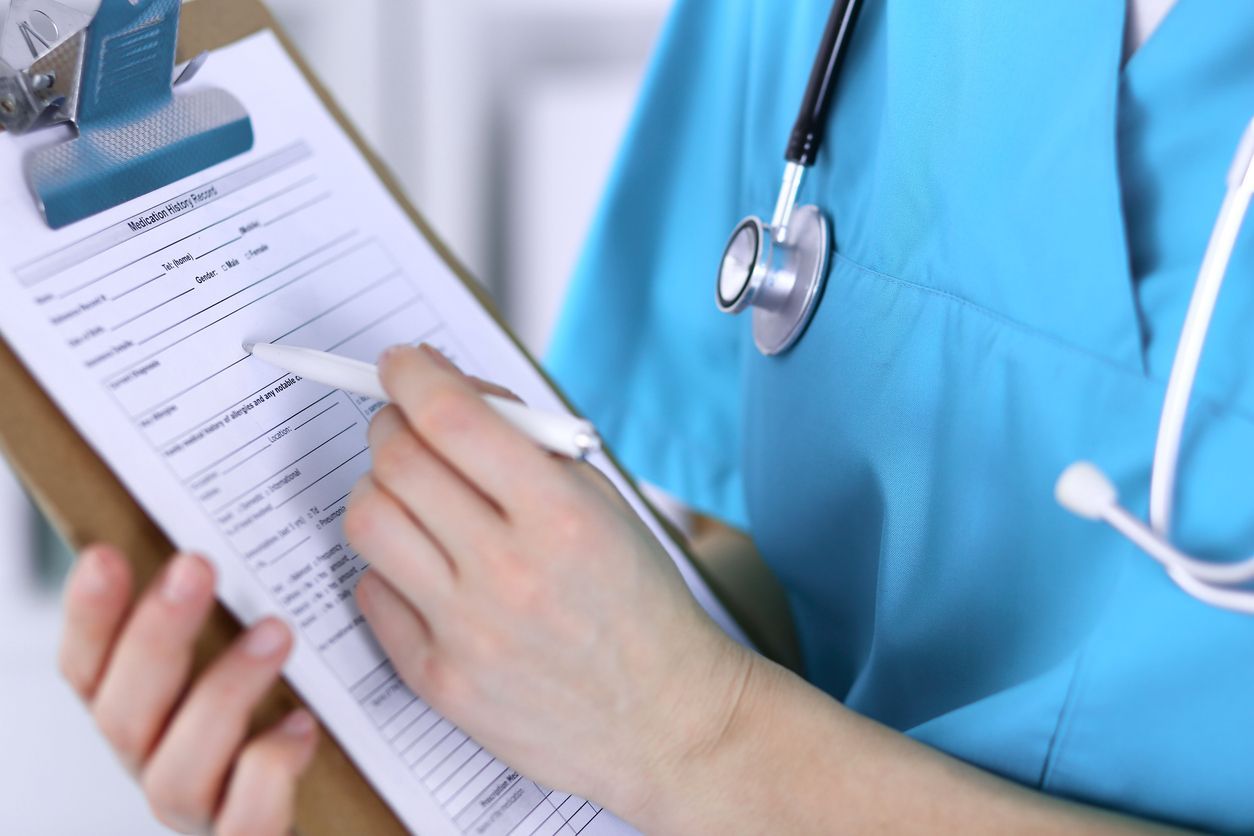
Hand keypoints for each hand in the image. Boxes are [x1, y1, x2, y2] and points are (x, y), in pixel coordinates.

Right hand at [59, 547, 317, 834]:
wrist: (334, 798)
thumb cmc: (288, 709)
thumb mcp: (251, 648)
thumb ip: (230, 605)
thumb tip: (231, 526)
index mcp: (144, 711)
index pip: (87, 668)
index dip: (89, 616)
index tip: (106, 555)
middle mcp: (157, 760)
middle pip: (122, 712)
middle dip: (156, 635)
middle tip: (196, 568)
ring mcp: (201, 808)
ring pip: (176, 770)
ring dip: (222, 692)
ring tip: (275, 633)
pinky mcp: (247, 835)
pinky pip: (244, 821)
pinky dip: (271, 770)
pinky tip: (303, 725)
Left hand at [345, 346, 754, 819]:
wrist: (665, 721)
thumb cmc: (640, 605)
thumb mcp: (607, 506)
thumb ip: (532, 446)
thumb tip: (451, 393)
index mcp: (561, 517)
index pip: (452, 418)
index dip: (412, 375)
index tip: (402, 364)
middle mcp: (507, 573)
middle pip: (397, 463)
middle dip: (392, 425)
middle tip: (407, 427)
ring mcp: (465, 633)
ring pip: (367, 521)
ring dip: (381, 489)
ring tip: (414, 497)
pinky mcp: (436, 680)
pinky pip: (373, 592)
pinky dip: (391, 564)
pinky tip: (429, 567)